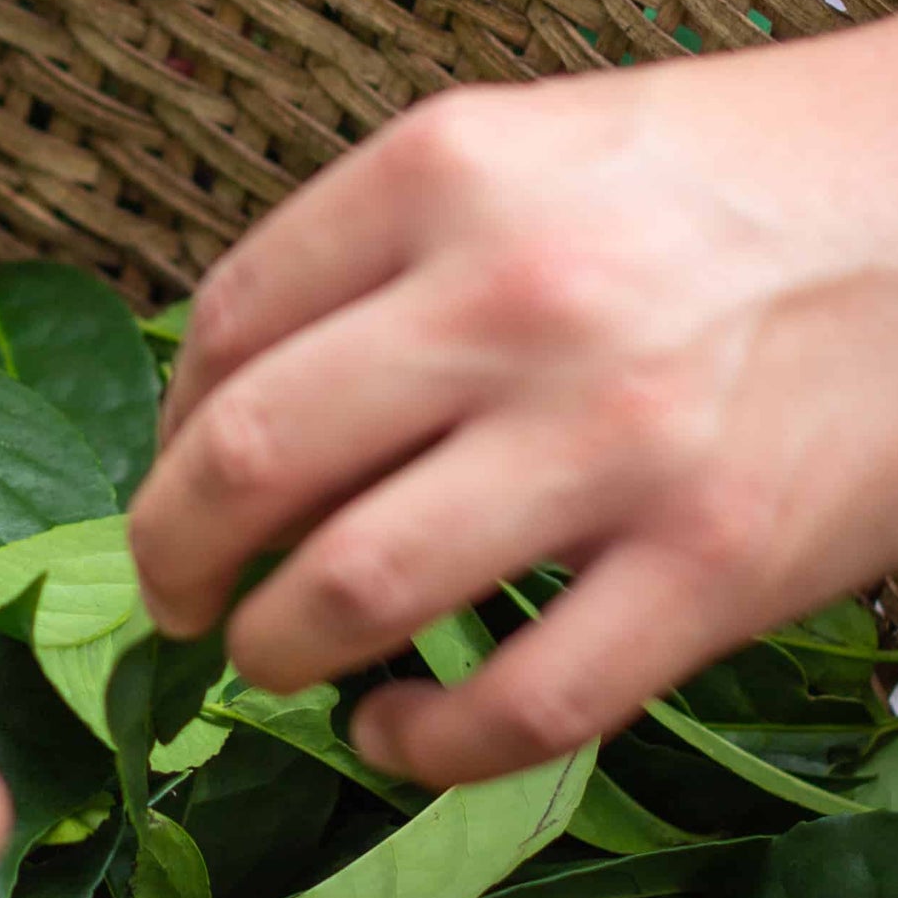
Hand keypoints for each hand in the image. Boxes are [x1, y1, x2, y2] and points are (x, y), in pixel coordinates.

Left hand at [130, 12, 897, 789]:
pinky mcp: (716, 563)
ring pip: (350, 590)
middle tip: (176, 596)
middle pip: (243, 461)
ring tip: (273, 657)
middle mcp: (514, 297)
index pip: (223, 328)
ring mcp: (616, 437)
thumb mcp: (530, 150)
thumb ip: (377, 254)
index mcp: (446, 171)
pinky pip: (517, 706)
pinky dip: (420, 746)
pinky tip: (392, 729)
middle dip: (171, 555)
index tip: (180, 478)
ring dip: (270, 649)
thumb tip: (223, 397)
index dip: (166, 431)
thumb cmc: (730, 178)